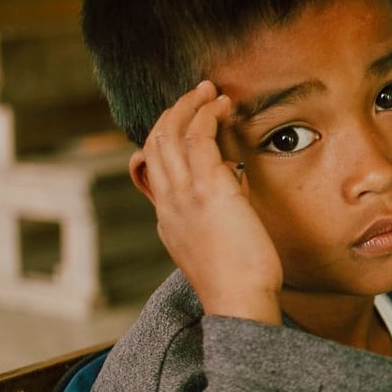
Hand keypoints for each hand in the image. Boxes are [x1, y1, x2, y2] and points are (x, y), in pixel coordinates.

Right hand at [132, 80, 281, 323]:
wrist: (238, 300)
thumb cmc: (238, 280)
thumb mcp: (218, 240)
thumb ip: (219, 208)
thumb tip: (234, 181)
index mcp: (166, 217)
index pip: (152, 166)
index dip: (166, 137)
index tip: (187, 122)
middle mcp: (168, 202)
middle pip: (154, 142)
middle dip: (174, 112)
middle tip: (196, 94)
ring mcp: (184, 194)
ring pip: (171, 134)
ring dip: (190, 106)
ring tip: (210, 91)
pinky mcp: (208, 189)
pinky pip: (199, 138)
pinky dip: (208, 116)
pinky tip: (222, 107)